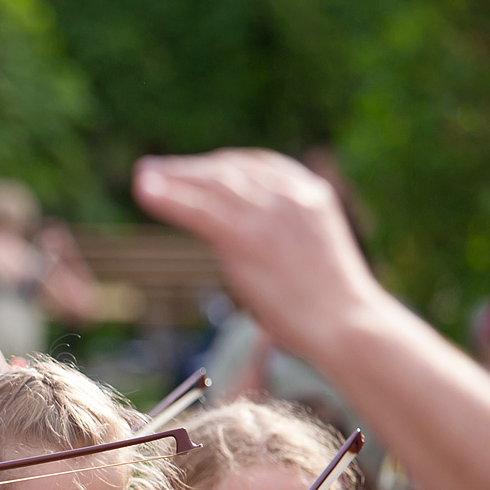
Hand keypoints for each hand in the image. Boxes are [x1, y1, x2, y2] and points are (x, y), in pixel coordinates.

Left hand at [131, 151, 386, 361]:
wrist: (348, 325)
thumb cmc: (331, 304)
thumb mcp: (311, 252)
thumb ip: (283, 236)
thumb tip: (251, 247)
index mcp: (311, 194)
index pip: (257, 166)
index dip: (221, 165)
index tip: (196, 169)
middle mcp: (290, 194)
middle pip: (229, 171)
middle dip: (190, 169)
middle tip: (155, 170)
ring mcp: (268, 213)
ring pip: (211, 186)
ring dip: (172, 178)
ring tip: (141, 179)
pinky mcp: (246, 237)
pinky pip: (199, 210)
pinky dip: (169, 199)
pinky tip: (145, 192)